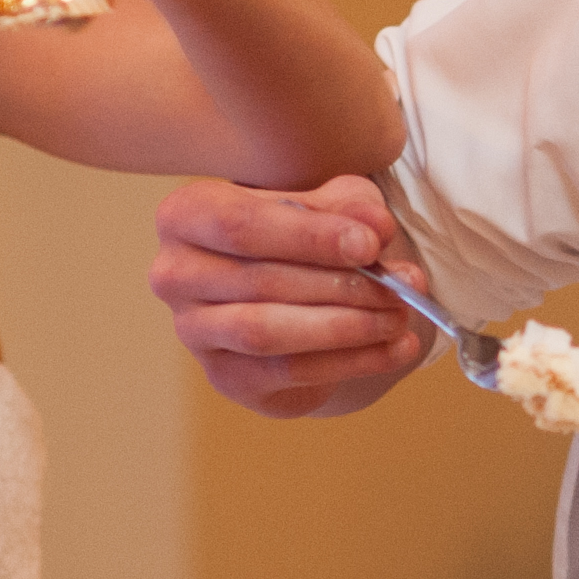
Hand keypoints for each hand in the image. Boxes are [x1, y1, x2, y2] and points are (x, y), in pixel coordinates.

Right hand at [151, 175, 425, 416]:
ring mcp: (194, 331)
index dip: (309, 236)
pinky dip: (352, 361)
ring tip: (400, 315)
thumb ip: (350, 207)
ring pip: (268, 332)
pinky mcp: (226, 376)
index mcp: (186, 215)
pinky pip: (289, 371)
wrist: (285, 287)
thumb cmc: (298, 231)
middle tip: (403, 284)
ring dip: (346, 326)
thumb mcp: (327, 203)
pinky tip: (396, 347)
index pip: (240, 225)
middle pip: (260, 281)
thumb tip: (375, 229)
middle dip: (341, 284)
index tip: (370, 243)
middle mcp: (175, 274)